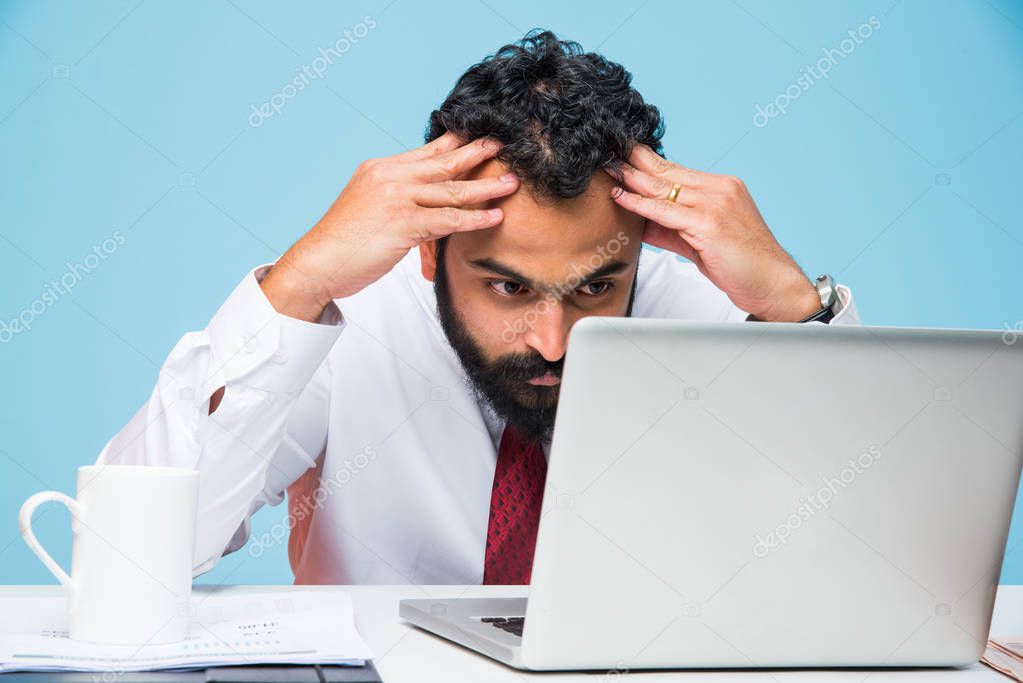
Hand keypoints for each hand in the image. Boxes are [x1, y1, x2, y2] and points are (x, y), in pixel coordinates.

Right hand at [262, 133, 518, 320]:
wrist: (317, 263)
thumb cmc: (343, 243)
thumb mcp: (369, 207)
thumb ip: (398, 198)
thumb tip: (430, 203)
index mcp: (381, 169)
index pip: (427, 151)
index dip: (456, 141)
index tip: (481, 134)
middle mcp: (389, 177)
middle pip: (444, 161)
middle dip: (478, 153)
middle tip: (504, 145)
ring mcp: (396, 198)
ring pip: (451, 189)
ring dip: (486, 186)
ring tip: (511, 183)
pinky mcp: (402, 223)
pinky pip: (448, 219)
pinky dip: (474, 218)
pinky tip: (494, 217)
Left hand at [609, 145, 819, 321]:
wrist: (773, 284)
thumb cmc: (741, 265)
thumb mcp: (700, 241)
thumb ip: (672, 228)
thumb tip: (642, 221)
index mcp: (722, 187)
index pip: (676, 170)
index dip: (646, 163)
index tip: (622, 156)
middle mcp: (719, 189)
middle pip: (667, 171)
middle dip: (634, 161)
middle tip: (606, 151)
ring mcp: (715, 204)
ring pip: (663, 188)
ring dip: (631, 178)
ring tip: (607, 169)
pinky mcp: (708, 223)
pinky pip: (665, 211)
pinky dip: (640, 204)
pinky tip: (622, 197)